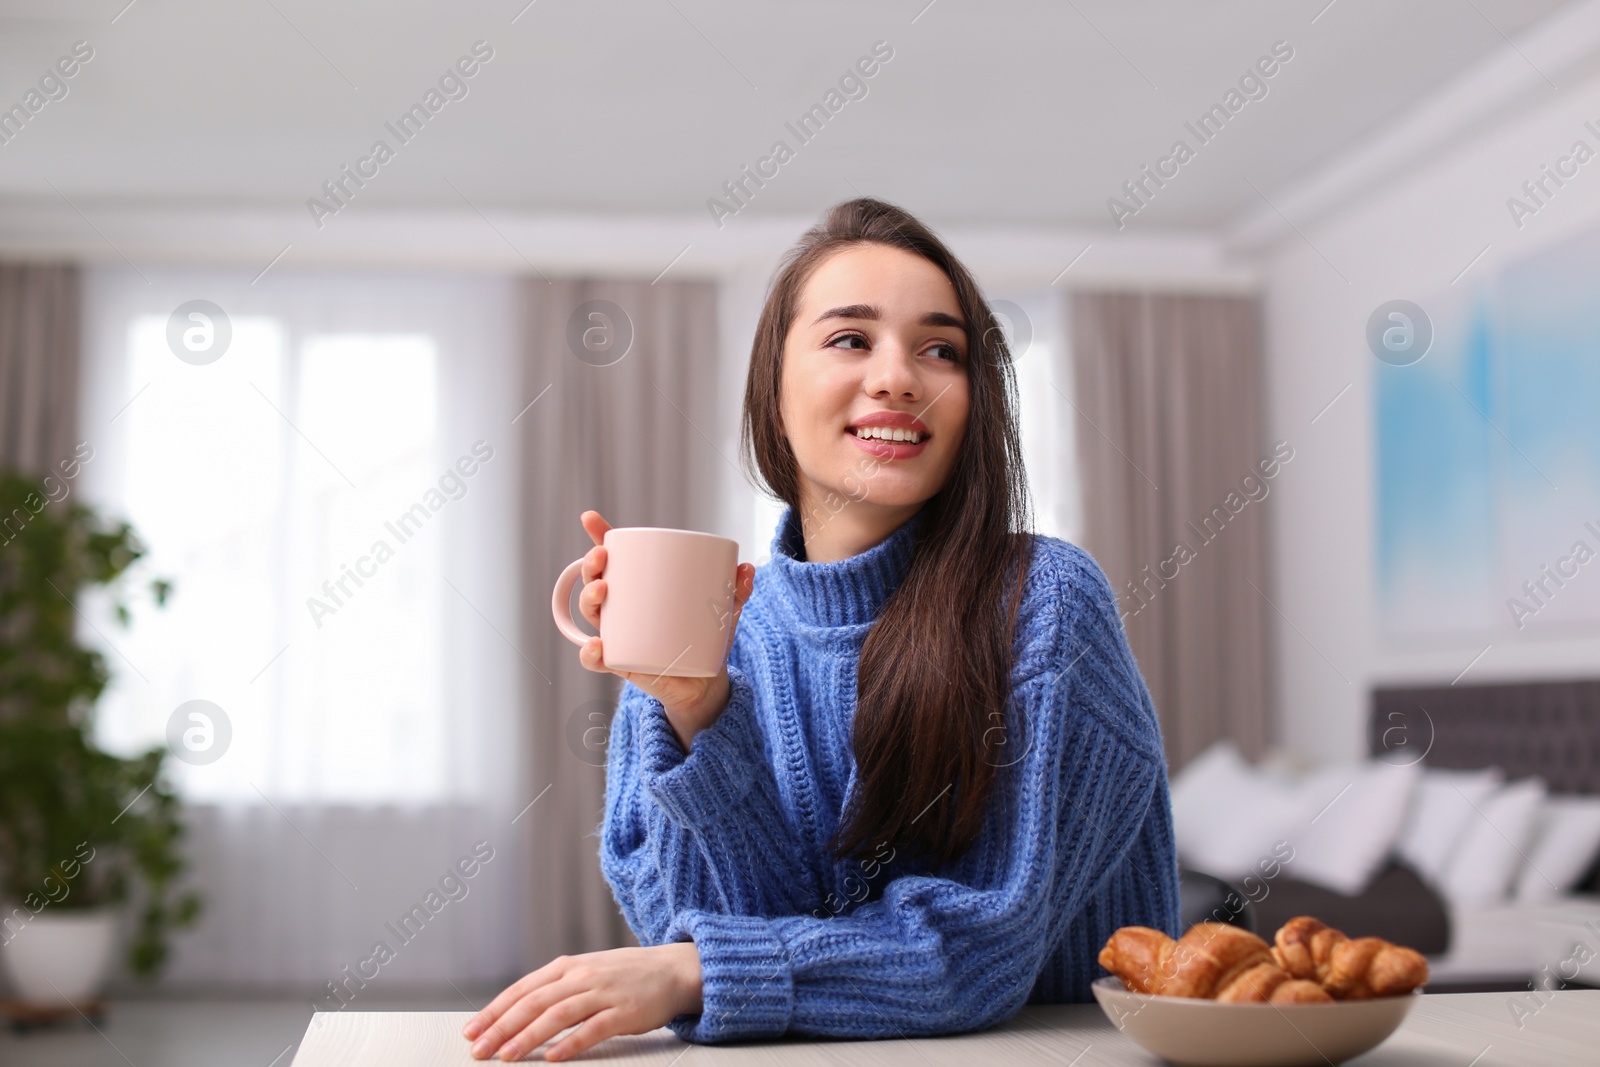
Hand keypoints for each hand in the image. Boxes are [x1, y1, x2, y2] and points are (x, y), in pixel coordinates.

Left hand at [462, 943, 702, 1060]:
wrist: (673, 969)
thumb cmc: (625, 976)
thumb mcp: (586, 972)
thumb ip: (555, 989)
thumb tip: (515, 1013)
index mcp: (568, 967)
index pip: (522, 989)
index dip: (494, 1011)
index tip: (471, 1031)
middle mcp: (582, 976)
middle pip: (533, 1002)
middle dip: (501, 1027)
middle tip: (479, 1050)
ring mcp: (603, 993)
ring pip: (557, 1015)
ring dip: (528, 1037)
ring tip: (506, 1056)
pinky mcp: (625, 1011)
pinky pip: (593, 1029)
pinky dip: (571, 1043)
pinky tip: (553, 1057)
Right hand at [574, 509, 754, 749]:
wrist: (704, 682)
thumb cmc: (706, 637)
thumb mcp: (724, 611)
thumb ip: (735, 591)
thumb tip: (747, 568)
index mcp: (640, 586)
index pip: (615, 558)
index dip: (599, 536)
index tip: (590, 519)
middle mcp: (622, 607)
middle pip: (595, 580)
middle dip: (591, 565)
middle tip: (601, 557)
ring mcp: (619, 634)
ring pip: (592, 613)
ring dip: (589, 599)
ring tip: (602, 590)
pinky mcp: (622, 663)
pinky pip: (597, 660)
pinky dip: (591, 654)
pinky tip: (597, 645)